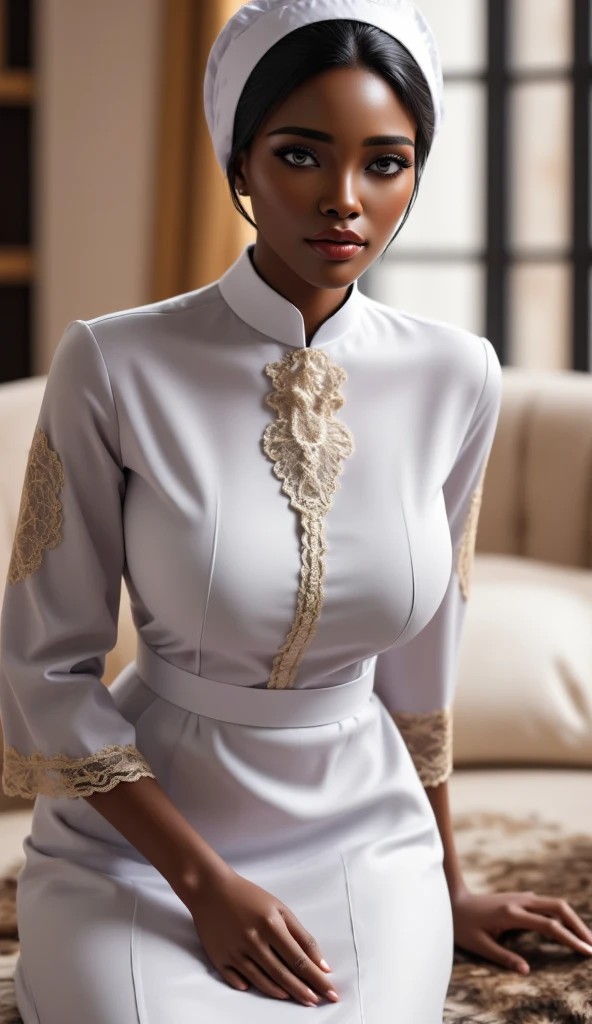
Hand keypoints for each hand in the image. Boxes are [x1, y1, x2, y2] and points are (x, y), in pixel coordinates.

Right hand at [186, 864, 339, 1005]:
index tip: (329, 991)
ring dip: (283, 992)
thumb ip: (301, 934)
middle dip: (304, 991)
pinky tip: (266, 991)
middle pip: (283, 974)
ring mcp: (235, 952)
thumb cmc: (249, 896)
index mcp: (271, 925)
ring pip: (263, 981)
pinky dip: (253, 987)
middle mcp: (253, 941)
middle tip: (318, 1002)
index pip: (299, 959)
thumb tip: (321, 962)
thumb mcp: (279, 908)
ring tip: (298, 999)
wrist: (210, 889)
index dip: (316, 978)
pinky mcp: (220, 959)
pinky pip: (238, 980)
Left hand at [451, 885, 591, 974]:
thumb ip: (503, 957)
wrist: (452, 900)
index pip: (549, 925)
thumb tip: (526, 970)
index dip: (570, 939)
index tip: (587, 951)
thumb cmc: (463, 925)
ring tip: (584, 939)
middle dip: (578, 925)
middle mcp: (519, 901)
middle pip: (558, 907)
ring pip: (553, 903)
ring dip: (571, 919)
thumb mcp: (479, 945)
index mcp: (511, 914)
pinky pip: (545, 905)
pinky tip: (565, 929)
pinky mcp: (519, 898)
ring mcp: (520, 897)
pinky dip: (560, 915)